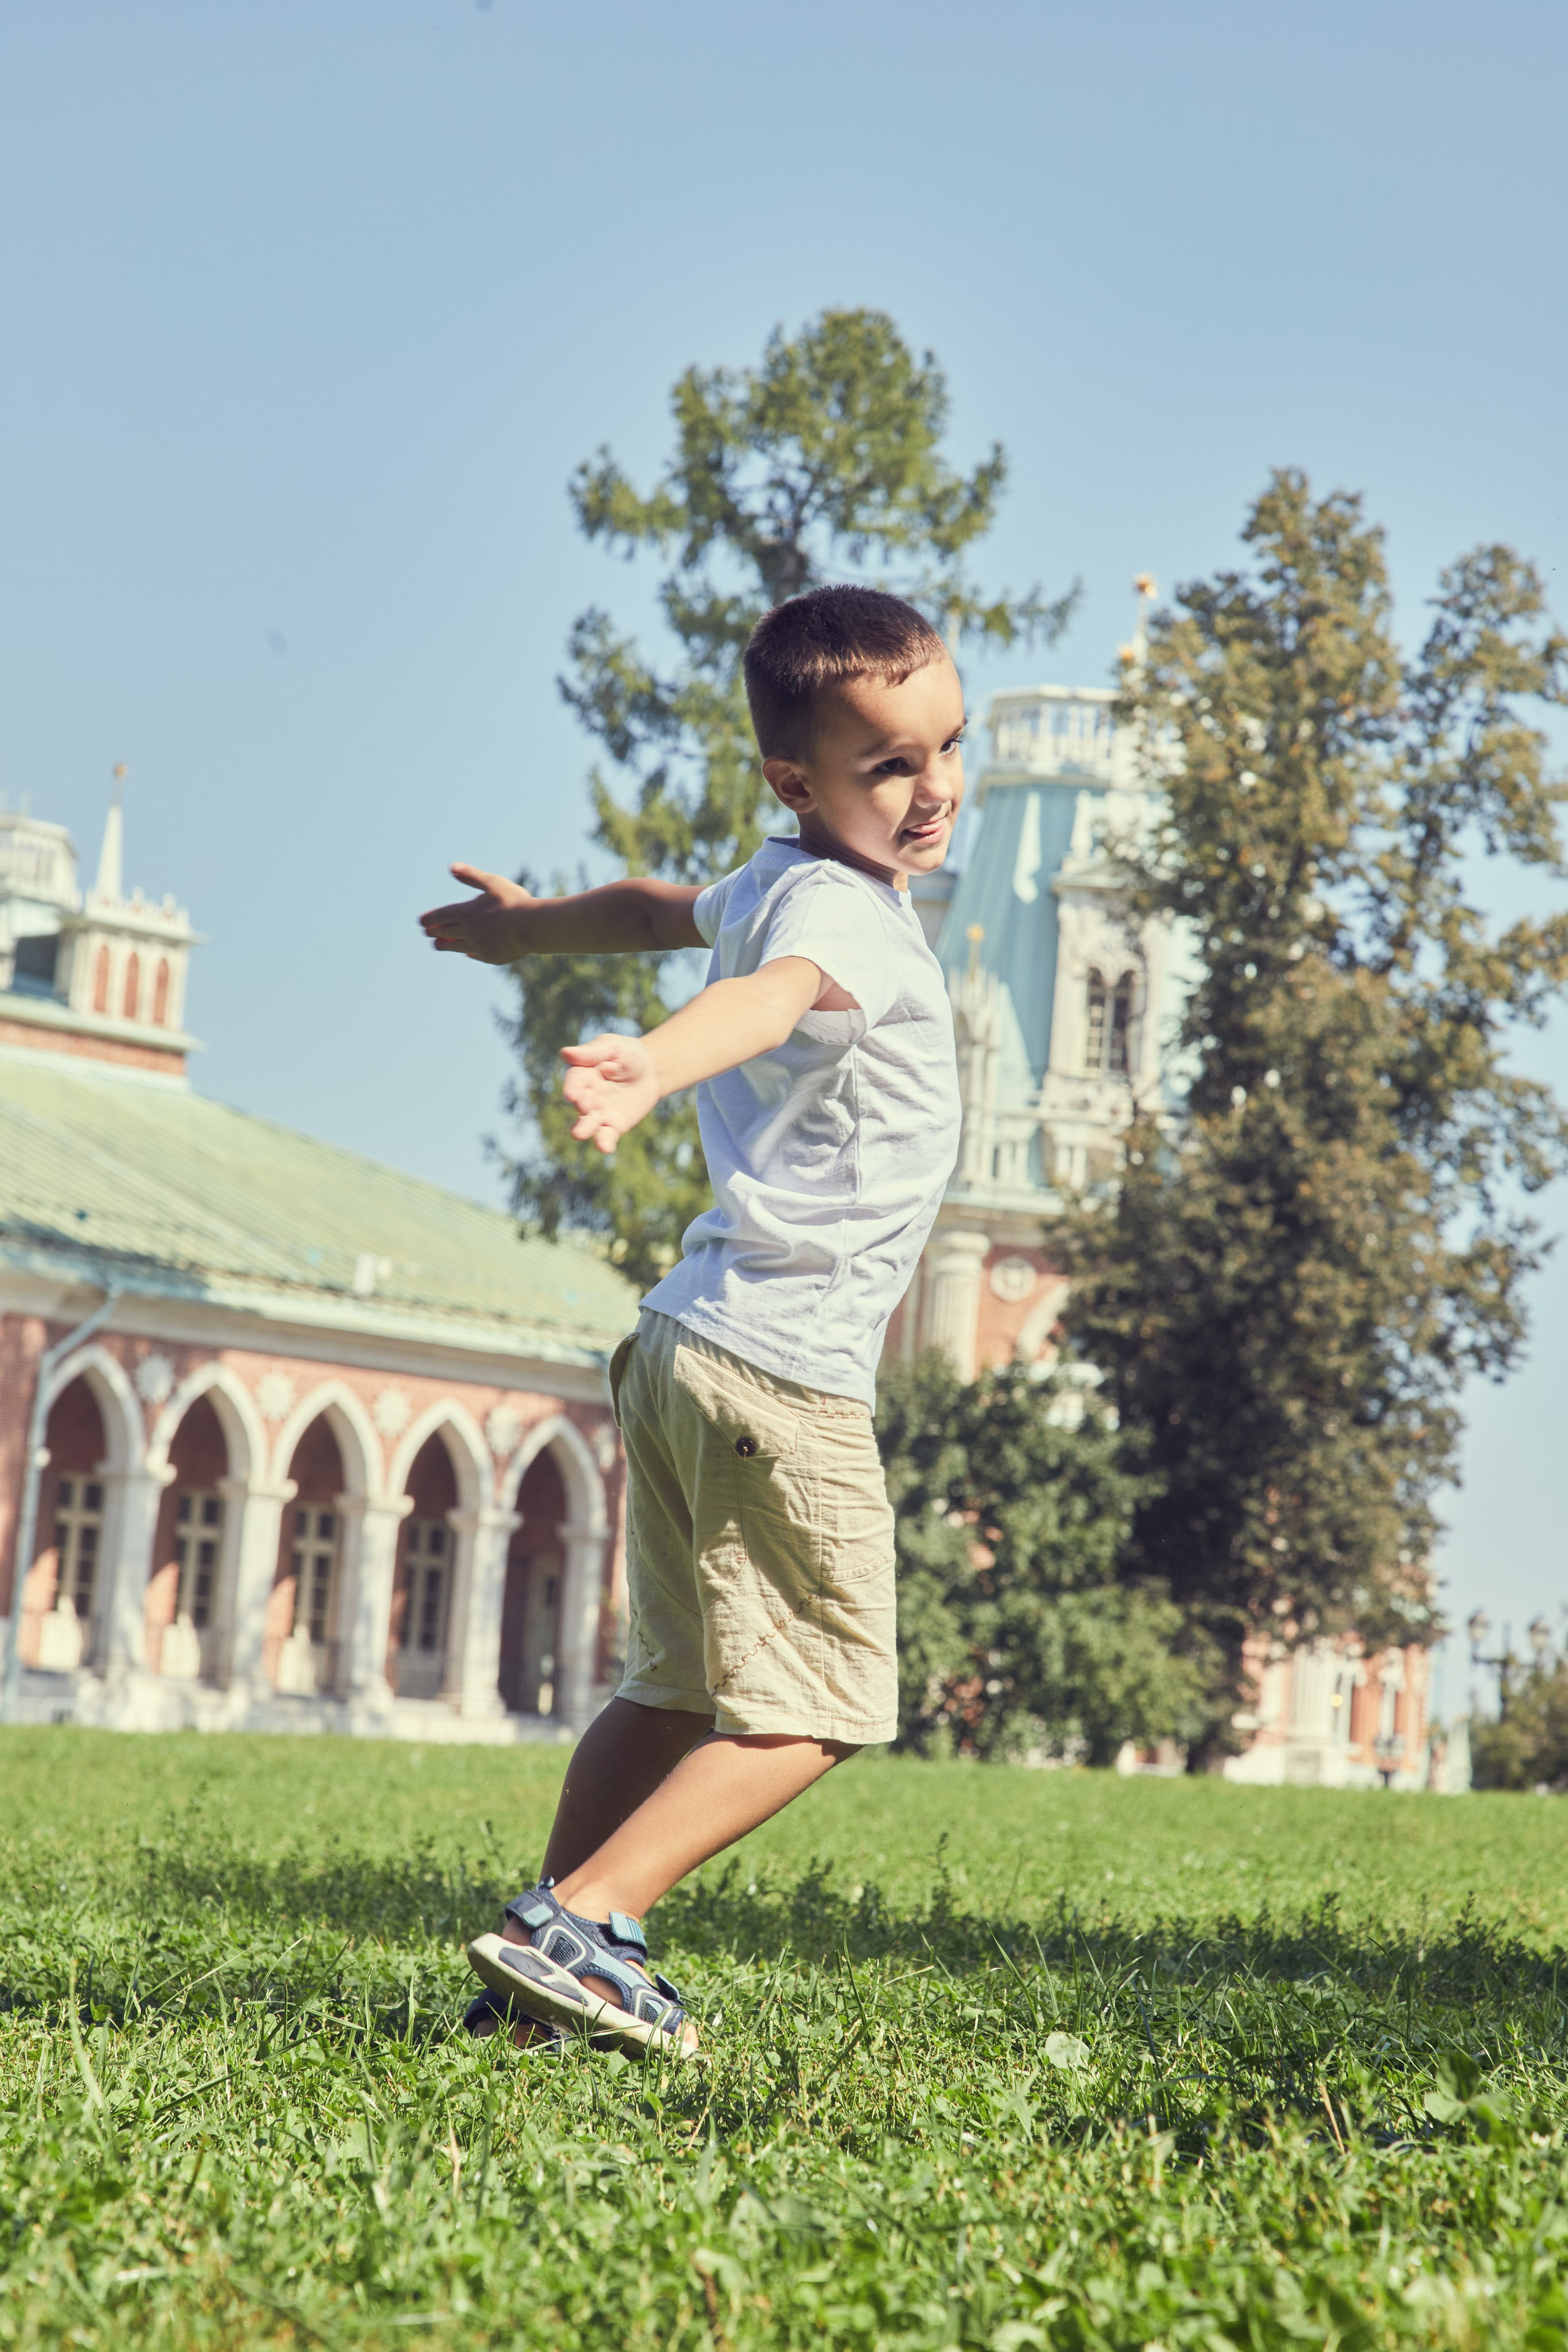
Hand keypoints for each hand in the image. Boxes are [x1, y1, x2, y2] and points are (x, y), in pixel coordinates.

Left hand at [419, 865, 533, 963]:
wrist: (532, 927)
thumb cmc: (513, 902)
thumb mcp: (492, 883)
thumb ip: (471, 876)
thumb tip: (452, 867)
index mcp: (466, 912)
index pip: (441, 916)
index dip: (430, 918)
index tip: (421, 922)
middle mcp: (468, 931)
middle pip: (445, 932)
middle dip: (435, 932)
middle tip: (427, 933)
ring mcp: (479, 946)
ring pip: (457, 946)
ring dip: (445, 945)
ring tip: (438, 945)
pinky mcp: (491, 957)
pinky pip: (476, 954)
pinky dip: (469, 953)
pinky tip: (468, 953)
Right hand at [561, 1033, 660, 1154]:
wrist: (651, 1070)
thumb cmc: (627, 1054)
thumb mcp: (612, 1047)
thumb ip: (592, 1052)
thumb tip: (565, 1053)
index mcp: (583, 1075)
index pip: (575, 1081)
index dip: (573, 1088)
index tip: (573, 1094)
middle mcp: (587, 1096)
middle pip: (580, 1105)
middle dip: (581, 1107)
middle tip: (584, 1107)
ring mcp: (599, 1113)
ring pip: (589, 1124)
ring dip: (584, 1129)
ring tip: (579, 1134)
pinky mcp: (614, 1125)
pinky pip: (607, 1136)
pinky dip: (604, 1143)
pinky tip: (606, 1148)